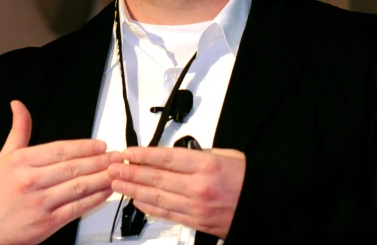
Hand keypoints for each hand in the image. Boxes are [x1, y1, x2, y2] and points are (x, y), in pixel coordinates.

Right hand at [0, 100, 112, 244]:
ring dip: (101, 178)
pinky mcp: (47, 223)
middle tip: (116, 156)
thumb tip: (18, 105)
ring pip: (78, 187)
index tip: (100, 145)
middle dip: (98, 161)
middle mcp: (30, 181)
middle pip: (72, 168)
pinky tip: (105, 191)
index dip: (83, 147)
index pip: (59, 150)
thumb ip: (18, 130)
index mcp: (21, 162)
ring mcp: (40, 203)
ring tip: (116, 171)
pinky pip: (76, 209)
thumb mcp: (3, 157)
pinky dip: (94, 199)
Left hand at [108, 146, 245, 238]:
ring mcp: (196, 207)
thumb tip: (172, 156)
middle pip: (156, 178)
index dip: (142, 155)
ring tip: (116, 184)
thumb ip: (197, 155)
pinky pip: (167, 214)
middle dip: (130, 172)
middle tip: (112, 168)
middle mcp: (198, 187)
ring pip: (157, 198)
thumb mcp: (225, 155)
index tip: (127, 152)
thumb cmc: (247, 179)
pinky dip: (149, 208)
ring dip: (133, 190)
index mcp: (205, 165)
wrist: (264, 206)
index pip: (165, 159)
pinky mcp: (196, 222)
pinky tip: (136, 201)